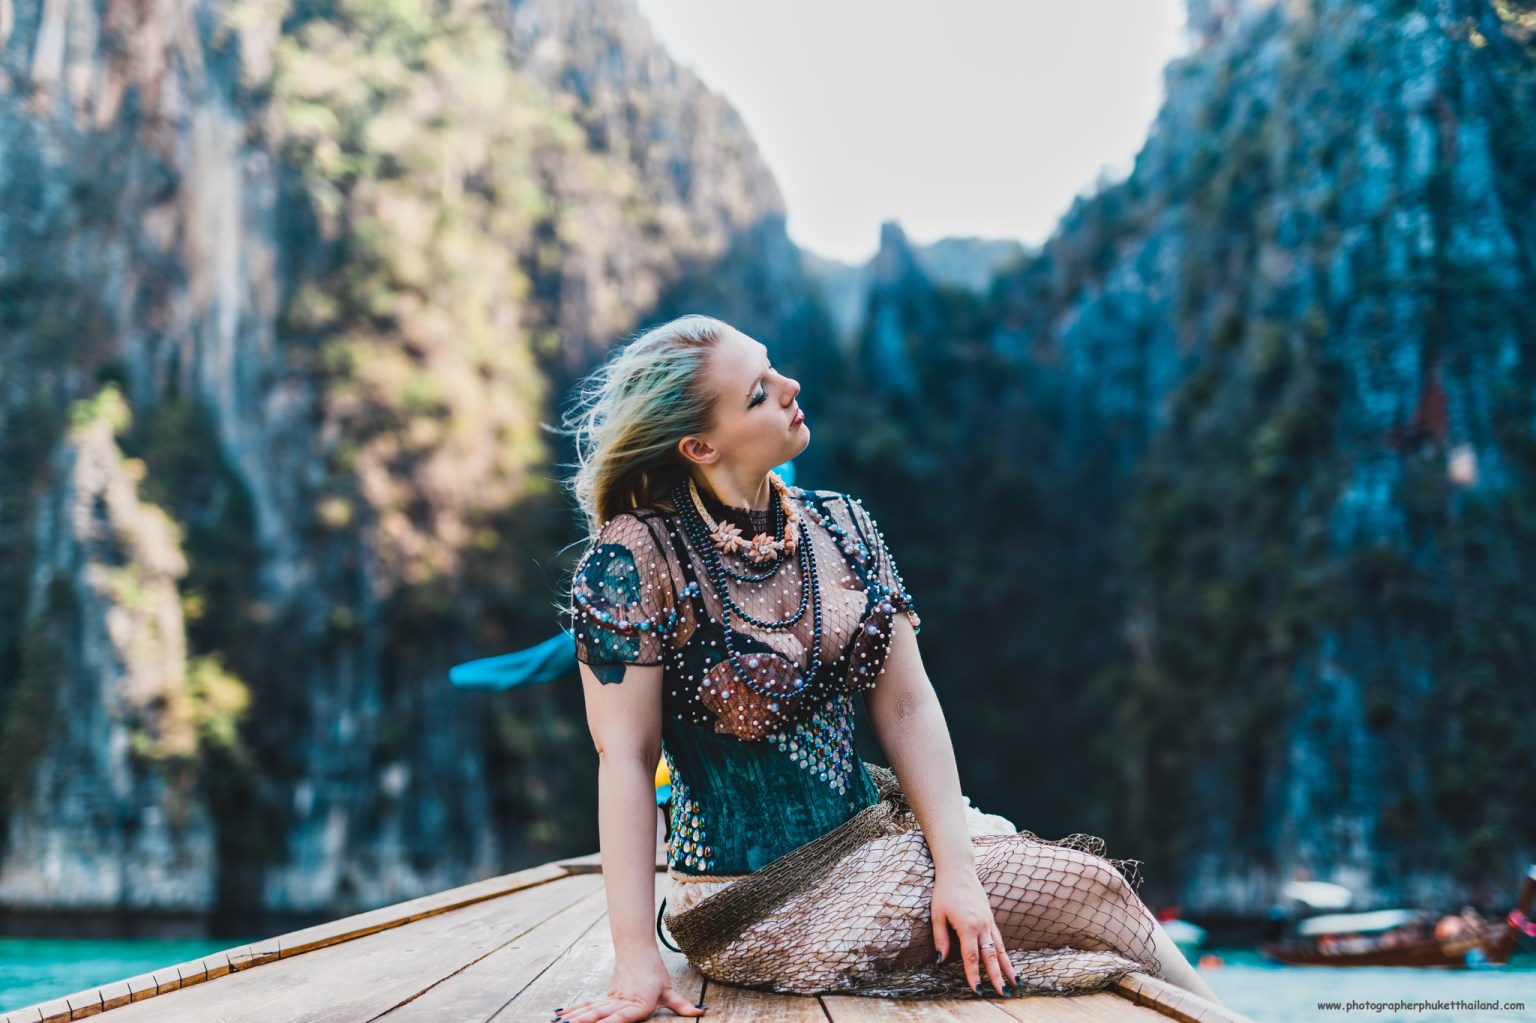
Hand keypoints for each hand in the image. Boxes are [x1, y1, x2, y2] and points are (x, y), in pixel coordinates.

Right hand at [552, 957, 705, 1022]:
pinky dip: (573, 1010)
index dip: (612, 1022)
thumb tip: (701, 1012)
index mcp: (639, 1003)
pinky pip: (587, 1004)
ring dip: (574, 1017)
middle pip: (600, 1013)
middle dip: (584, 1021)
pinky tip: (560, 1016)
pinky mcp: (605, 997)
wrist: (638, 950)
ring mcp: (611, 998)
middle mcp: (622, 1001)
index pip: (624, 1016)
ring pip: (590, 1008)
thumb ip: (682, 1005)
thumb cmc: (655, 972)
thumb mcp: (668, 990)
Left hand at [931, 867, 1018, 996]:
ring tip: (1015, 983)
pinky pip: (999, 940)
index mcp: (967, 926)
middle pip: (991, 957)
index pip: (971, 957)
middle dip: (997, 977)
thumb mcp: (937, 915)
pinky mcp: (990, 918)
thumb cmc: (945, 892)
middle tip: (1003, 993)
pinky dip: (1005, 953)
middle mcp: (981, 925)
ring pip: (1000, 949)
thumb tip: (940, 960)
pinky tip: (1008, 963)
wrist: (959, 870)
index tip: (978, 990)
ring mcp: (988, 921)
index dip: (974, 975)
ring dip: (1007, 967)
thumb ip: (941, 939)